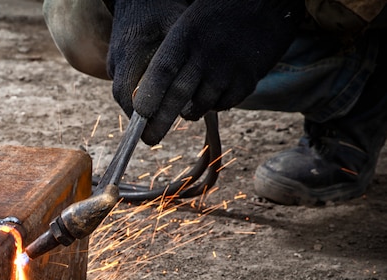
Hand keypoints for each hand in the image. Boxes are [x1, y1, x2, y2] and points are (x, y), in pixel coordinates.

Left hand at [115, 0, 304, 144]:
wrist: (268, 2)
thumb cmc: (220, 13)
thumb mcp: (189, 24)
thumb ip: (172, 55)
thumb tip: (147, 92)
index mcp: (186, 36)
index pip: (162, 70)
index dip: (149, 95)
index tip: (138, 114)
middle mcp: (206, 55)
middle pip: (178, 96)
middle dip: (160, 122)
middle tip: (149, 139)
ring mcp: (228, 69)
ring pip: (200, 105)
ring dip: (190, 111)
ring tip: (187, 107)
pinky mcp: (247, 80)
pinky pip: (224, 104)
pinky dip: (214, 104)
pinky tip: (214, 91)